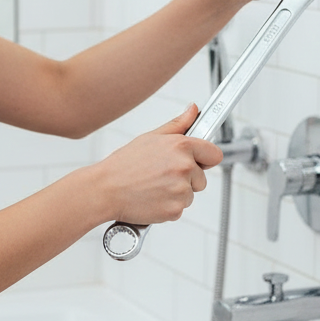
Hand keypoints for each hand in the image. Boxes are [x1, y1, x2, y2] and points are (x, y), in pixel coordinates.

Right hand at [93, 105, 222, 225]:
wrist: (105, 189)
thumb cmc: (124, 164)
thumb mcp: (150, 138)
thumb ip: (177, 125)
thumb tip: (193, 110)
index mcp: (181, 146)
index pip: (214, 154)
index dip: (205, 158)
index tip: (198, 161)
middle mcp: (184, 167)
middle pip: (201, 178)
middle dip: (186, 179)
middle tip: (161, 175)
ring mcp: (181, 190)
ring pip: (190, 195)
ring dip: (176, 194)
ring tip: (153, 186)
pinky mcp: (175, 210)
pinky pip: (179, 209)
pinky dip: (167, 207)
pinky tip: (152, 198)